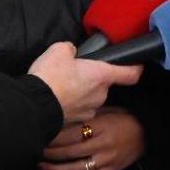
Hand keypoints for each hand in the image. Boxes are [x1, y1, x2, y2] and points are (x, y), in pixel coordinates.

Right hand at [27, 42, 142, 125]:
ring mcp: (90, 110)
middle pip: (104, 85)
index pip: (130, 74)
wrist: (34, 105)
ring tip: (62, 87)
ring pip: (90, 98)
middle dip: (91, 79)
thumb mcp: (59, 50)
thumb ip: (71, 49)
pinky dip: (71, 105)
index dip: (135, 68)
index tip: (135, 65)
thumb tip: (72, 53)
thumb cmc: (50, 77)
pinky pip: (78, 109)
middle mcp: (101, 94)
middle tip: (74, 73)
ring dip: (81, 93)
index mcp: (102, 75)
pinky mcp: (77, 121)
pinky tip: (57, 99)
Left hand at [39, 106, 145, 169]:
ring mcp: (106, 160)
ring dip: (56, 169)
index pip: (72, 133)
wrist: (148, 133)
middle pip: (71, 151)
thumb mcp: (108, 110)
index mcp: (101, 127)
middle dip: (50, 153)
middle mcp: (102, 144)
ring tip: (41, 167)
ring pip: (77, 168)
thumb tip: (64, 114)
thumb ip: (89, 115)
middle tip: (35, 151)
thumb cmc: (125, 118)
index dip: (54, 136)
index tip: (41, 135)